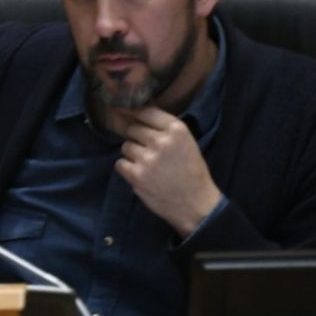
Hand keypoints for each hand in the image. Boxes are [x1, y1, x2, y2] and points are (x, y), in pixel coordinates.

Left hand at [115, 108, 222, 237]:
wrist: (196, 203)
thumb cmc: (191, 172)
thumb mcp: (187, 143)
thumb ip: (165, 130)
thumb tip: (135, 115)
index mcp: (177, 130)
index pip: (146, 111)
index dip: (135, 114)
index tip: (127, 115)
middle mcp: (161, 141)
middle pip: (133, 129)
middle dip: (136, 138)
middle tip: (146, 149)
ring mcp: (147, 158)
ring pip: (125, 146)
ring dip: (132, 154)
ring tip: (147, 165)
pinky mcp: (136, 175)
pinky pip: (120, 163)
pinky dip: (127, 169)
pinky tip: (140, 174)